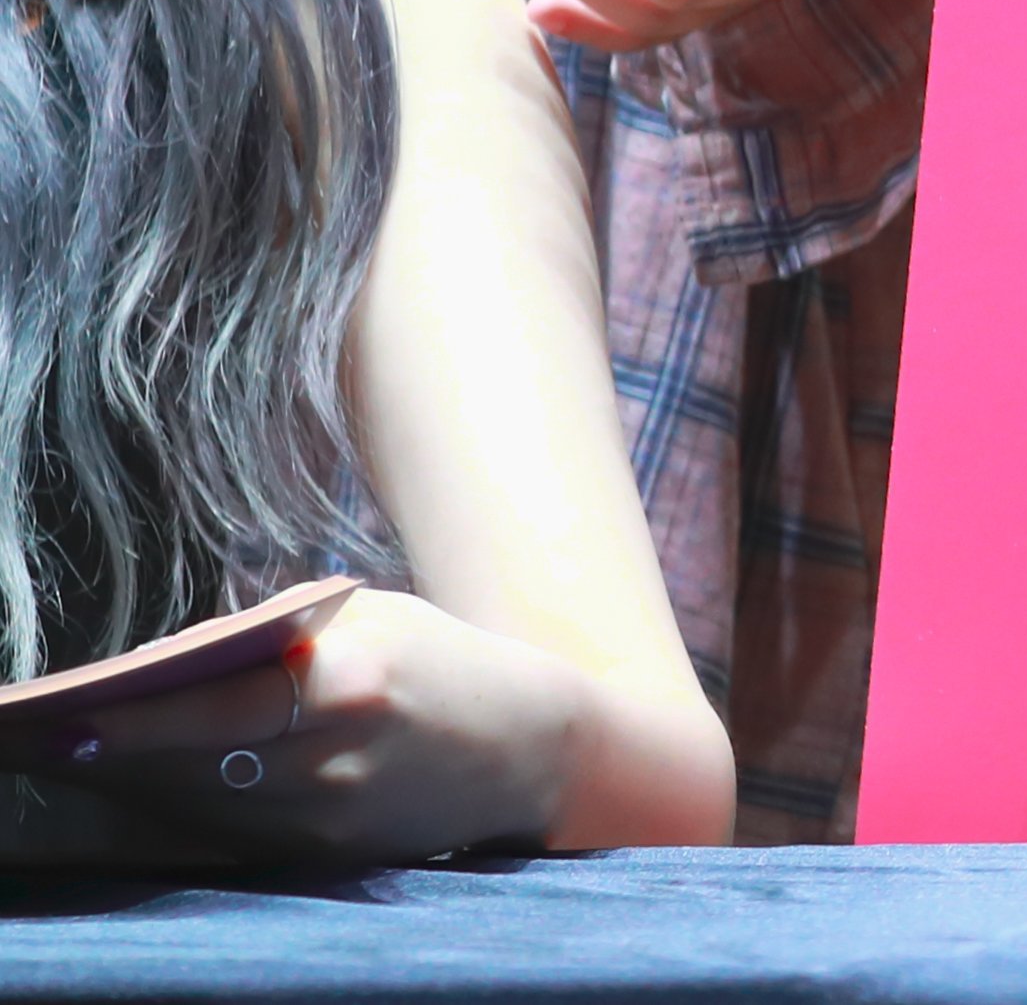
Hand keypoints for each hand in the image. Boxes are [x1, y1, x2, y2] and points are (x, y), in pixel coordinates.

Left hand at [0, 590, 587, 865]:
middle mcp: (334, 760)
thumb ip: (271, 638)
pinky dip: (181, 803)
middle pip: (191, 763)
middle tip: (35, 736)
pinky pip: (229, 828)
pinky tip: (138, 781)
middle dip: (111, 752)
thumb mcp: (366, 618)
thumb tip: (159, 670)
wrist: (527, 748)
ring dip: (131, 780)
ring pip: (197, 802)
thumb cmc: (438, 660)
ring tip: (68, 751)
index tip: (63, 720)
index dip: (137, 721)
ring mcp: (326, 819)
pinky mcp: (322, 858)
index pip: (219, 706)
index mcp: (351, 682)